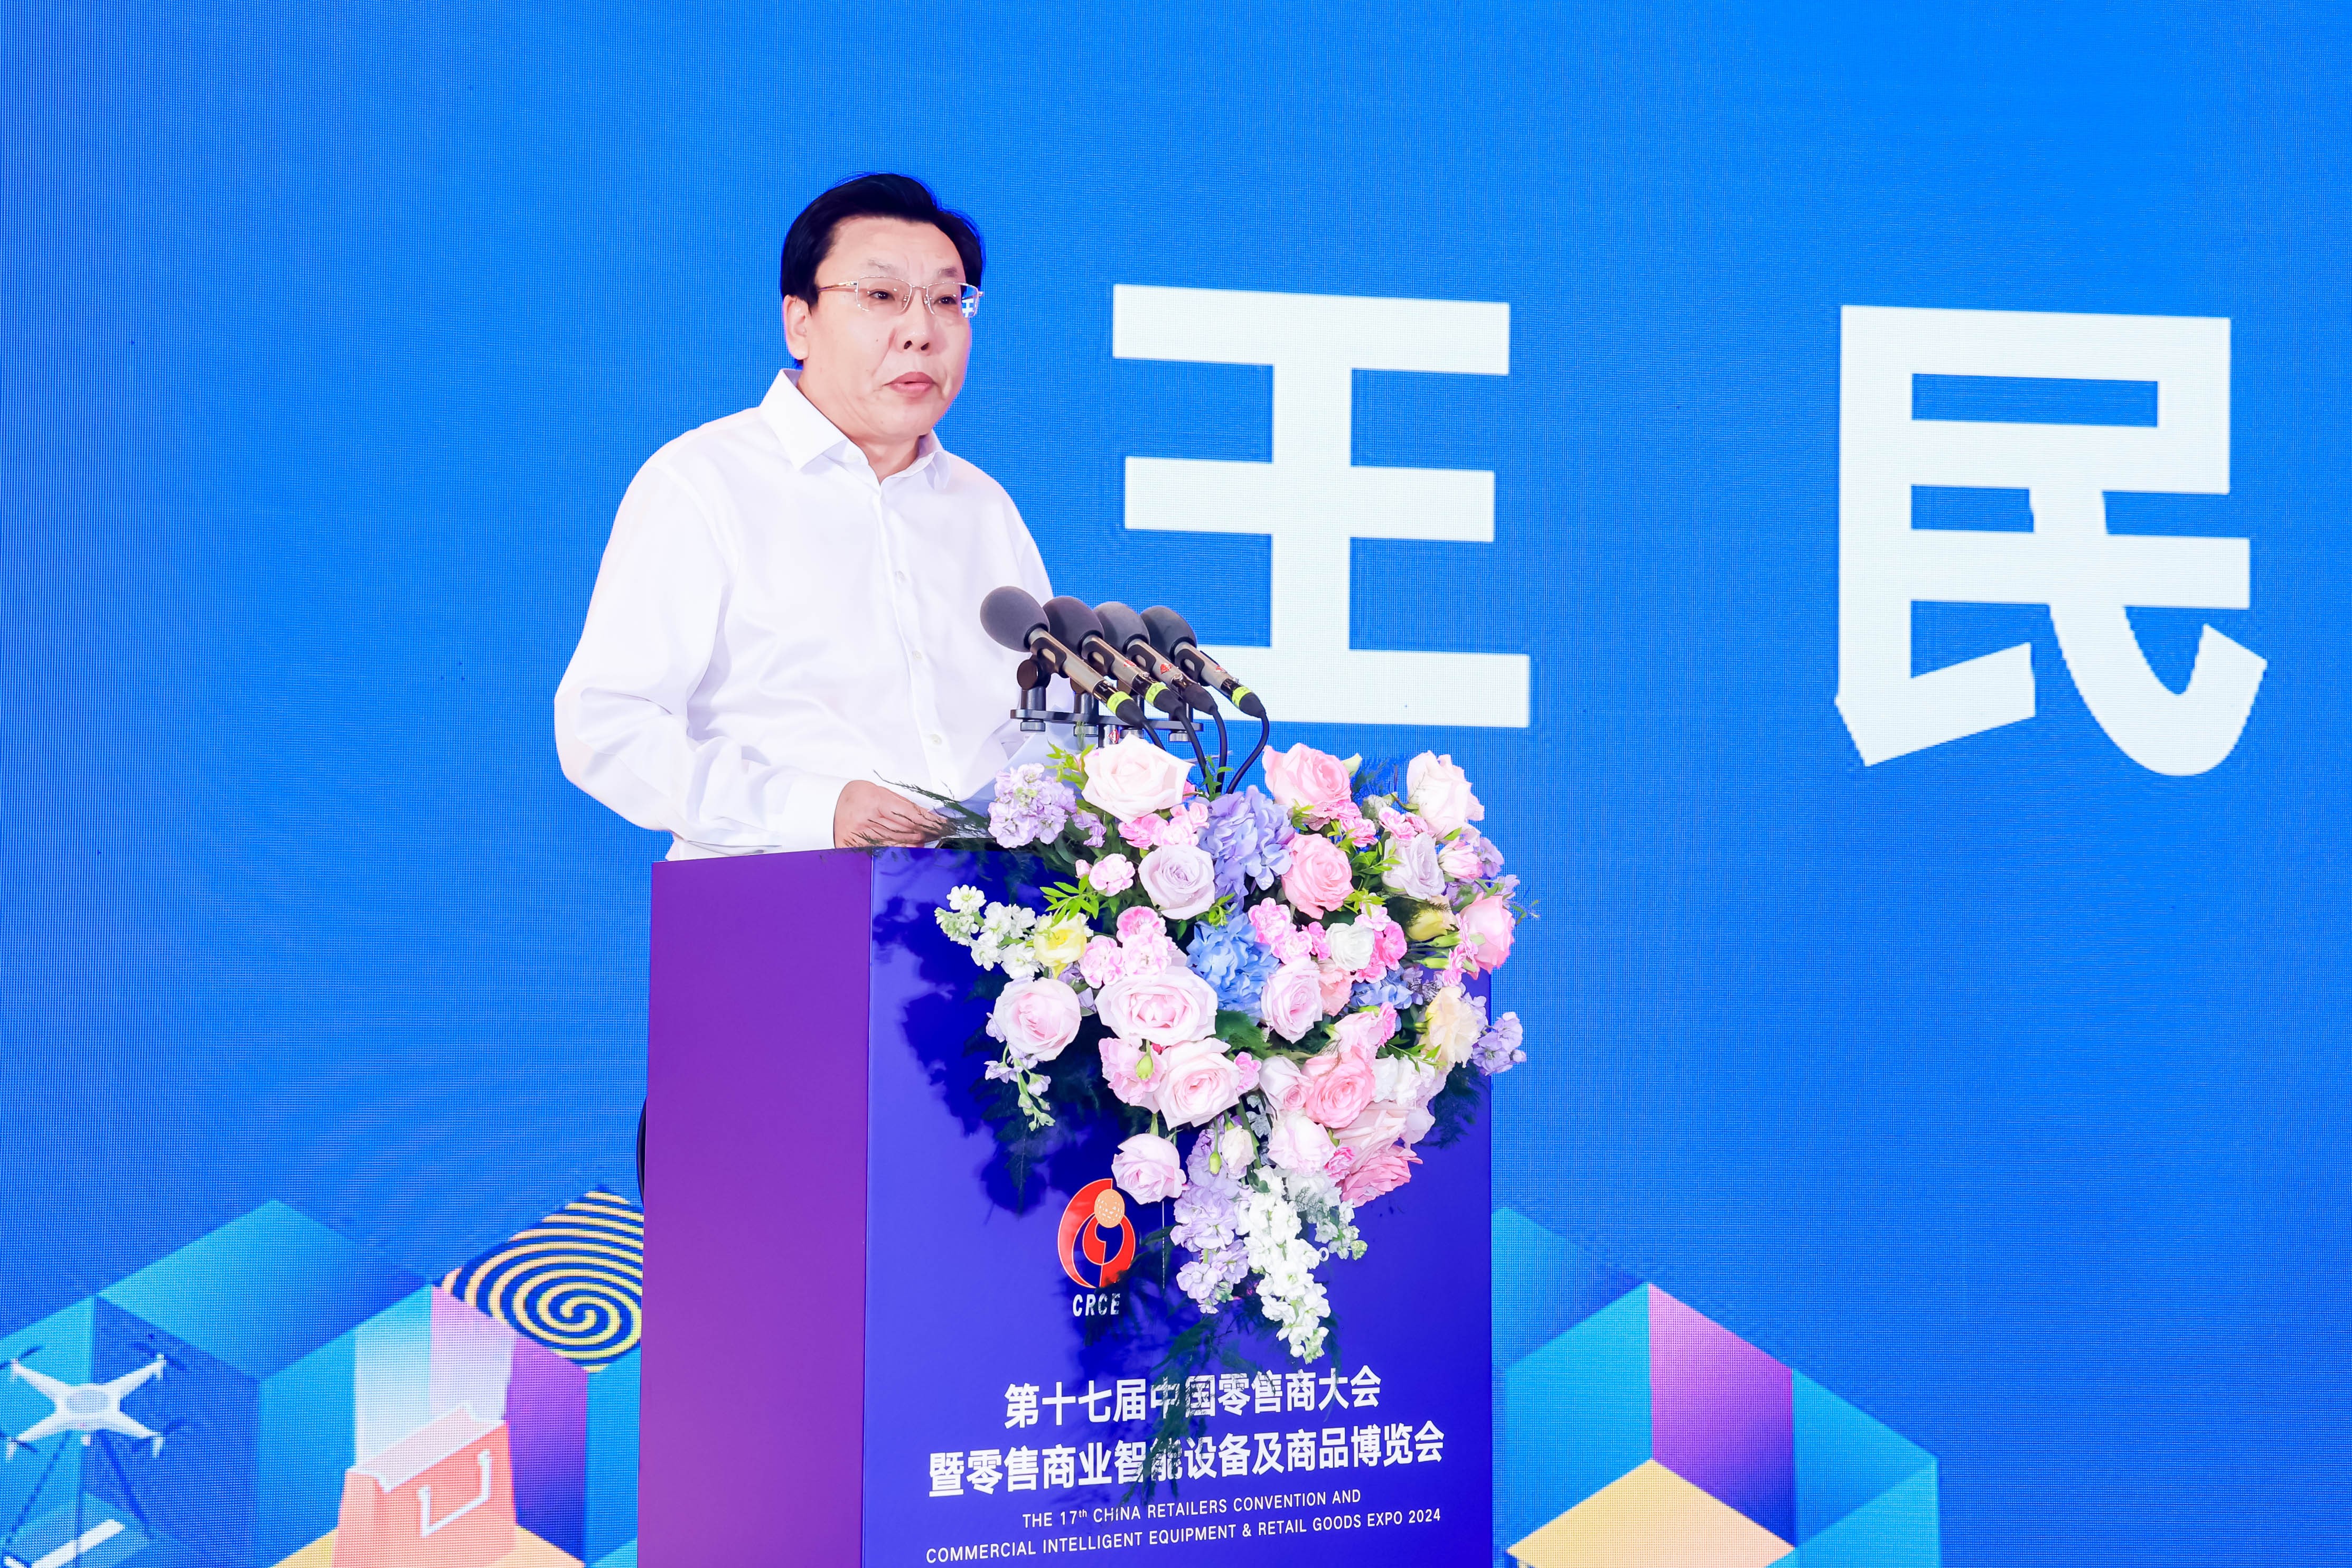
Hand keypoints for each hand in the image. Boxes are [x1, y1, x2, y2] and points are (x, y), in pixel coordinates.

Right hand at [833, 780, 951, 847]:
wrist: (828, 808)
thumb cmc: (856, 798)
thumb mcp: (879, 792)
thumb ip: (902, 805)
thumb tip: (926, 816)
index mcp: (874, 801)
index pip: (909, 814)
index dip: (930, 820)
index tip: (944, 824)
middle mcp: (867, 819)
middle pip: (907, 830)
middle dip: (926, 831)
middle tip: (939, 832)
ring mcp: (861, 836)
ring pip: (899, 842)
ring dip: (917, 841)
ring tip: (926, 838)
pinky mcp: (857, 848)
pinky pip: (886, 851)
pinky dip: (902, 849)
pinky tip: (911, 847)